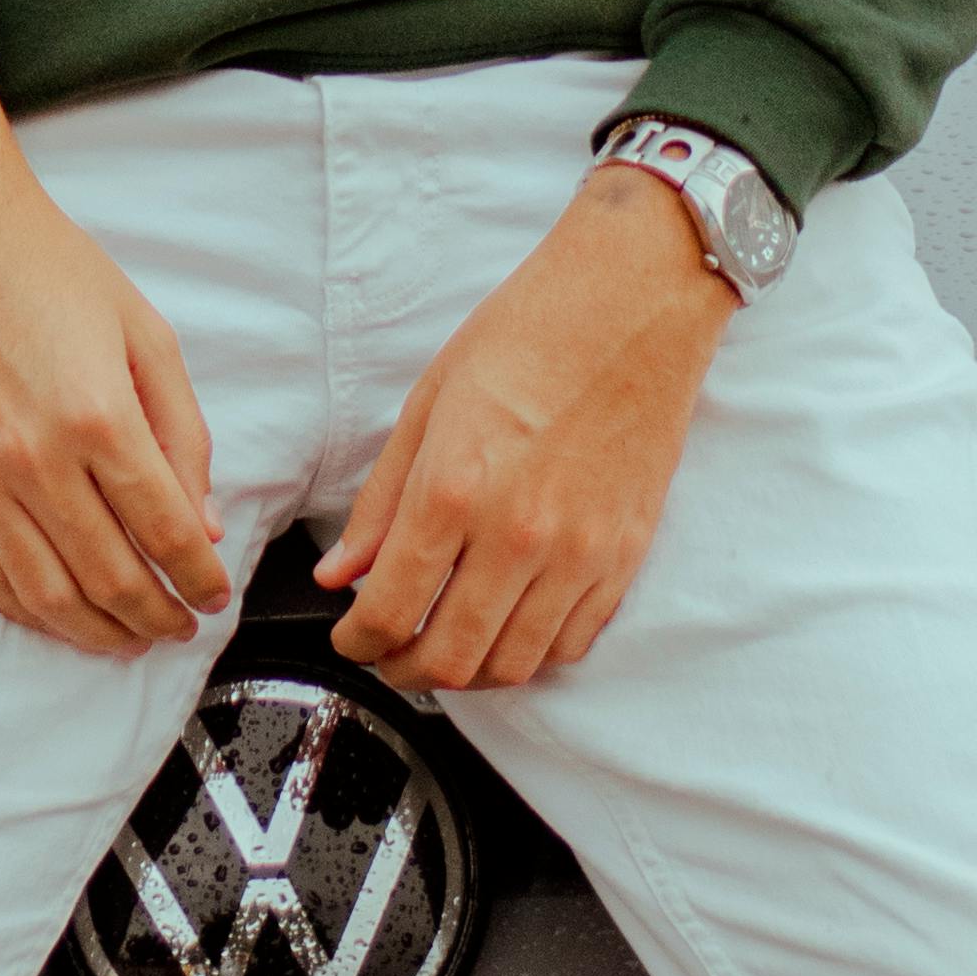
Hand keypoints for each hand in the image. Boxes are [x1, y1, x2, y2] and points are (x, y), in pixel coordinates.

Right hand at [0, 63, 230, 656]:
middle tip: (181, 626)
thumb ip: (181, 431)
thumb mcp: (143, 331)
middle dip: (157, 616)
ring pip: (46, 594)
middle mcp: (35, 460)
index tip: (214, 594)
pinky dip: (29, 611)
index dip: (199, 576)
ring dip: (97, 631)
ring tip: (130, 637)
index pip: (165, 530)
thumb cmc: (44, 267)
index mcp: (98, 416)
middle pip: (110, 576)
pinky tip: (61, 616)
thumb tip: (200, 521)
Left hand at [317, 162, 734, 692]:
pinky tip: (507, 628)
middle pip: (449, 659)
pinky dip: (530, 654)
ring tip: (445, 647)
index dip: (358, 640)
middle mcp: (518, 534)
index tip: (352, 635)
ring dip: (467, 673)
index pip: (391, 609)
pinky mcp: (624, 556)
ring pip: (512, 665)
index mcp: (456, 488)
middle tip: (389, 653)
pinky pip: (571, 643)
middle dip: (404, 669)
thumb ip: (383, 500)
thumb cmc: (531, 332)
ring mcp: (579, 553)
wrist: (635, 302)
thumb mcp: (431, 401)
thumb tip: (342, 571)